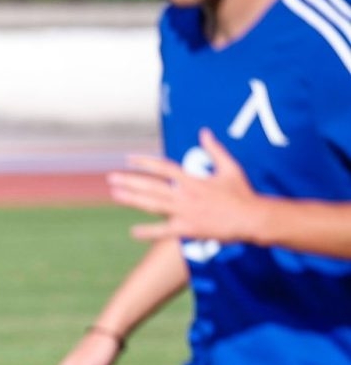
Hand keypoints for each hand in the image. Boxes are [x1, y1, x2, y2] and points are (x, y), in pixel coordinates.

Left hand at [107, 129, 262, 243]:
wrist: (252, 218)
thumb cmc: (242, 193)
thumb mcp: (230, 168)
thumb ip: (215, 150)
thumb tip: (204, 132)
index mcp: (193, 180)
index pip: (163, 167)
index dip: (145, 162)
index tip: (129, 159)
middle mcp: (185, 195)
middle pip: (151, 185)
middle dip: (129, 180)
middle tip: (111, 177)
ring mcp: (185, 212)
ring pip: (152, 204)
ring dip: (132, 199)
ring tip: (115, 194)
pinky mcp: (188, 229)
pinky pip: (163, 231)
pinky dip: (148, 232)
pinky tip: (133, 232)